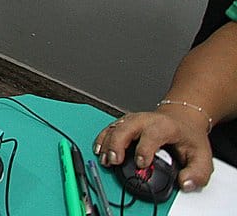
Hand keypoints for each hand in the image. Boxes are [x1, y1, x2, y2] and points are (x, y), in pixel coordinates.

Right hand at [95, 108, 213, 191]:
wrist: (182, 119)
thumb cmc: (188, 136)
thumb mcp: (202, 155)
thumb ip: (197, 172)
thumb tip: (185, 183)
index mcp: (165, 126)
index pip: (152, 135)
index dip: (144, 149)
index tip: (142, 163)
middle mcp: (146, 120)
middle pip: (126, 128)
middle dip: (117, 144)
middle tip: (115, 161)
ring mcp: (133, 120)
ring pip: (115, 127)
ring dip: (107, 143)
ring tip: (106, 159)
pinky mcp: (125, 122)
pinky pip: (109, 128)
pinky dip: (102, 138)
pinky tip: (99, 149)